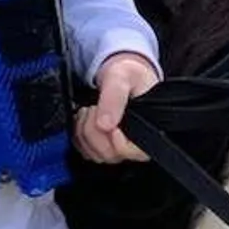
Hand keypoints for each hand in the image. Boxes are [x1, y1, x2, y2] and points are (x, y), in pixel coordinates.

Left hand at [74, 49, 157, 164]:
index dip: (115, 138)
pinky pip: (86, 151)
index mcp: (150, 130)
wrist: (122, 74)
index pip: (133, 152)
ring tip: (89, 109)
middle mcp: (135, 144)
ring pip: (95, 155)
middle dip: (94, 129)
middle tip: (93, 107)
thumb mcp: (123, 77)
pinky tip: (84, 119)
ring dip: (84, 131)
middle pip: (110, 155)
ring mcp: (118, 148)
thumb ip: (114, 98)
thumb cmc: (130, 75)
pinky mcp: (104, 147)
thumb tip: (104, 124)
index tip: (105, 119)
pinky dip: (78, 136)